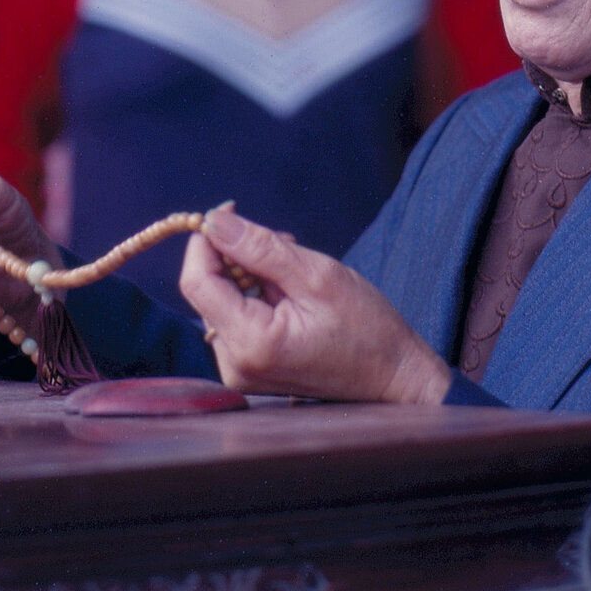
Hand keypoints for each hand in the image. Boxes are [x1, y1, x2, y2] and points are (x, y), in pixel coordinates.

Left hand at [180, 208, 451, 403]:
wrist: (393, 379)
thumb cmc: (367, 329)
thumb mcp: (317, 275)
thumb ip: (260, 247)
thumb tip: (213, 222)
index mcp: (251, 342)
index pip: (196, 281)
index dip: (206, 240)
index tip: (230, 211)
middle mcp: (235, 364)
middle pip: (207, 291)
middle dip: (236, 256)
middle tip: (285, 243)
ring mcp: (241, 371)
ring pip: (221, 301)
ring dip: (248, 275)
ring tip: (296, 272)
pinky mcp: (250, 369)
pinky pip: (235, 318)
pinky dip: (255, 296)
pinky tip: (289, 294)